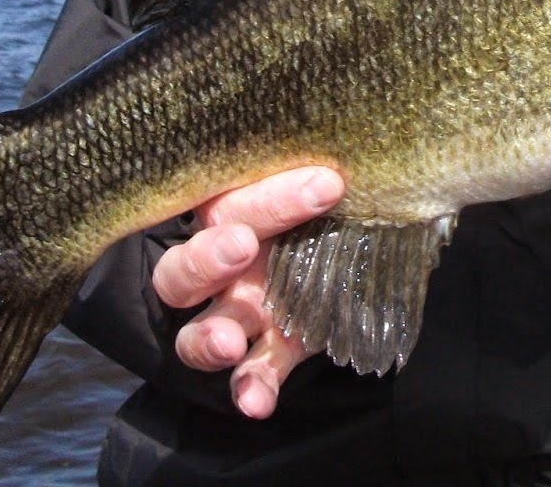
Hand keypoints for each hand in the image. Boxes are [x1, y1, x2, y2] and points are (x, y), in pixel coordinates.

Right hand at [152, 165, 344, 418]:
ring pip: (196, 331)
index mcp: (231, 209)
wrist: (357, 242)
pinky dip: (251, 388)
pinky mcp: (270, 349)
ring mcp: (240, 312)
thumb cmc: (329, 198)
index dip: (269, 197)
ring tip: (228, 343)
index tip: (326, 184)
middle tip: (242, 247)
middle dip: (207, 258)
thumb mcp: (319, 181)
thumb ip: (324, 173)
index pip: (228, 202)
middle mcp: (224, 265)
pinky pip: (251, 373)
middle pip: (185, 268)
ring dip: (208, 338)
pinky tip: (257, 402)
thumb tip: (365, 147)